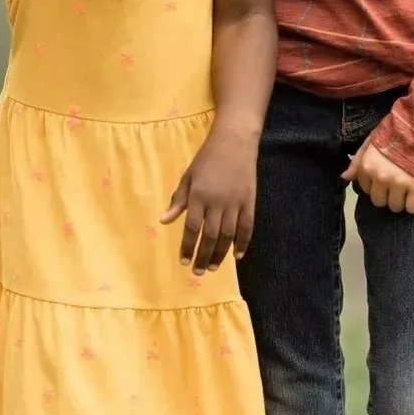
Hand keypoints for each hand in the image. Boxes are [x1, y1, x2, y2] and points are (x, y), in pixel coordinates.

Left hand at [162, 132, 255, 272]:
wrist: (234, 142)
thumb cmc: (207, 158)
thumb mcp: (188, 176)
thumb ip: (178, 200)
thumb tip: (164, 221)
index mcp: (198, 195)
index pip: (191, 227)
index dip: (187, 246)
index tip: (183, 261)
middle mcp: (217, 202)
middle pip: (210, 236)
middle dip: (202, 256)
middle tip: (197, 272)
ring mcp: (235, 203)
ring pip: (228, 236)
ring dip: (220, 254)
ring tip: (212, 267)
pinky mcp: (249, 202)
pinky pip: (247, 228)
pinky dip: (243, 243)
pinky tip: (237, 256)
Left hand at [344, 143, 413, 214]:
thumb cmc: (396, 132)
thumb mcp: (372, 141)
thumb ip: (358, 160)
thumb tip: (345, 177)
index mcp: (367, 166)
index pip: (365, 189)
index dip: (376, 185)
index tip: (385, 179)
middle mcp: (380, 177)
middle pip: (379, 202)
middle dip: (388, 195)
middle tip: (397, 185)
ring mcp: (399, 183)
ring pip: (395, 206)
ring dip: (401, 200)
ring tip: (408, 188)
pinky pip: (413, 208)